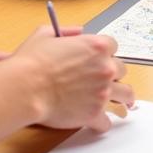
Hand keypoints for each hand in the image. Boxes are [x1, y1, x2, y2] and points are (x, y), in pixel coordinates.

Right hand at [13, 25, 133, 131]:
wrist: (27, 88)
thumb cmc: (33, 62)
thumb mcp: (47, 33)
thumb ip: (67, 31)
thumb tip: (78, 32)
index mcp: (97, 46)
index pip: (114, 46)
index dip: (106, 53)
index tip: (101, 59)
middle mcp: (105, 67)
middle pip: (121, 70)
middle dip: (113, 74)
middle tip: (106, 79)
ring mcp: (102, 91)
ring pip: (126, 94)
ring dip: (123, 97)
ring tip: (124, 102)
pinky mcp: (94, 113)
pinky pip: (107, 121)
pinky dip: (102, 122)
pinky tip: (98, 122)